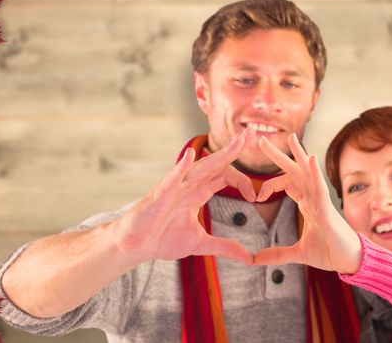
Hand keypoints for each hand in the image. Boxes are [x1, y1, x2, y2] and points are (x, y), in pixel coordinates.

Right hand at [111, 128, 257, 263]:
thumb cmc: (162, 239)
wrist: (135, 246)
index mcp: (199, 192)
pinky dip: (181, 167)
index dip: (244, 181)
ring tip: (237, 141)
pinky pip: (171, 178)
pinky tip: (190, 155)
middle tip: (253, 132)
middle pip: (216, 162)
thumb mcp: (201, 244)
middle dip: (235, 148)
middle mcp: (189, 185)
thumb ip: (226, 247)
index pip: (225, 175)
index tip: (256, 197)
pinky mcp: (160, 196)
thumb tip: (249, 259)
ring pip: (200, 166)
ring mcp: (175, 188)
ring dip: (220, 154)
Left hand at [251, 134, 362, 273]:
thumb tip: (254, 260)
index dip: (270, 185)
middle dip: (278, 156)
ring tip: (290, 137)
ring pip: (307, 173)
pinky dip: (315, 173)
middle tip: (261, 139)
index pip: (287, 183)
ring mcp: (321, 202)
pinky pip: (320, 188)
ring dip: (299, 154)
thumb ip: (276, 254)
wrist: (349, 262)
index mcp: (307, 204)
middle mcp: (313, 198)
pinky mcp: (327, 210)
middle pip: (294, 171)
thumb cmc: (330, 252)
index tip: (256, 196)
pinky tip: (310, 159)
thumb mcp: (298, 254)